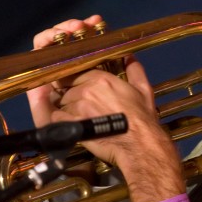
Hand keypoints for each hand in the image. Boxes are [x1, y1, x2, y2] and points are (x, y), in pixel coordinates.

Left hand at [26, 16, 178, 180]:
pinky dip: (61, 120)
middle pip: (66, 88)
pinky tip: (71, 124)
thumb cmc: (142, 119)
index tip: (78, 88)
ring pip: (62, 102)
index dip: (75, 82)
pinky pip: (57, 117)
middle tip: (79, 104)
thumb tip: (130, 57)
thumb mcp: (144, 90)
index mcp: (101, 79)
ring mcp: (79, 106)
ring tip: (77, 116)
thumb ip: (135, 70)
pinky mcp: (74, 123)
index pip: (76, 73)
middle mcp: (87, 90)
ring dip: (66, 108)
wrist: (139, 144)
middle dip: (70, 95)